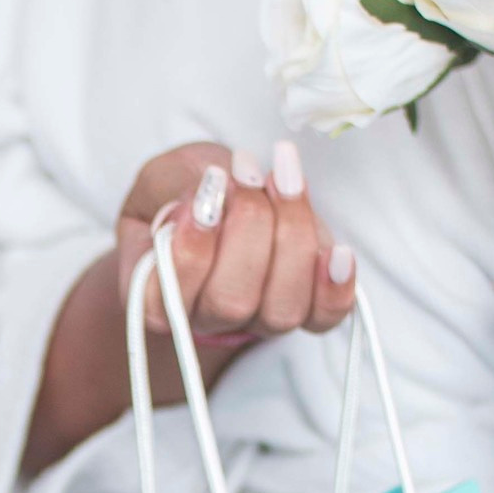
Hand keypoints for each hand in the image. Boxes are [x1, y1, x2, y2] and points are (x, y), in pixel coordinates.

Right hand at [117, 140, 358, 347]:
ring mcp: (257, 320)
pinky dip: (334, 287)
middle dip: (248, 227)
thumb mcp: (163, 176)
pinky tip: (337, 252)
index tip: (204, 193)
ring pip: (281, 308)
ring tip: (284, 180)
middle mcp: (205, 318)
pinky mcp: (304, 309)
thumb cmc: (186, 189)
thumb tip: (211, 197)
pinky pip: (324, 316)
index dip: (189, 253)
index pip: (164, 304)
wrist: (222, 200)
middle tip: (245, 172)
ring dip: (291, 236)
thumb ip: (174, 188)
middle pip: (230, 301)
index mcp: (156, 295)